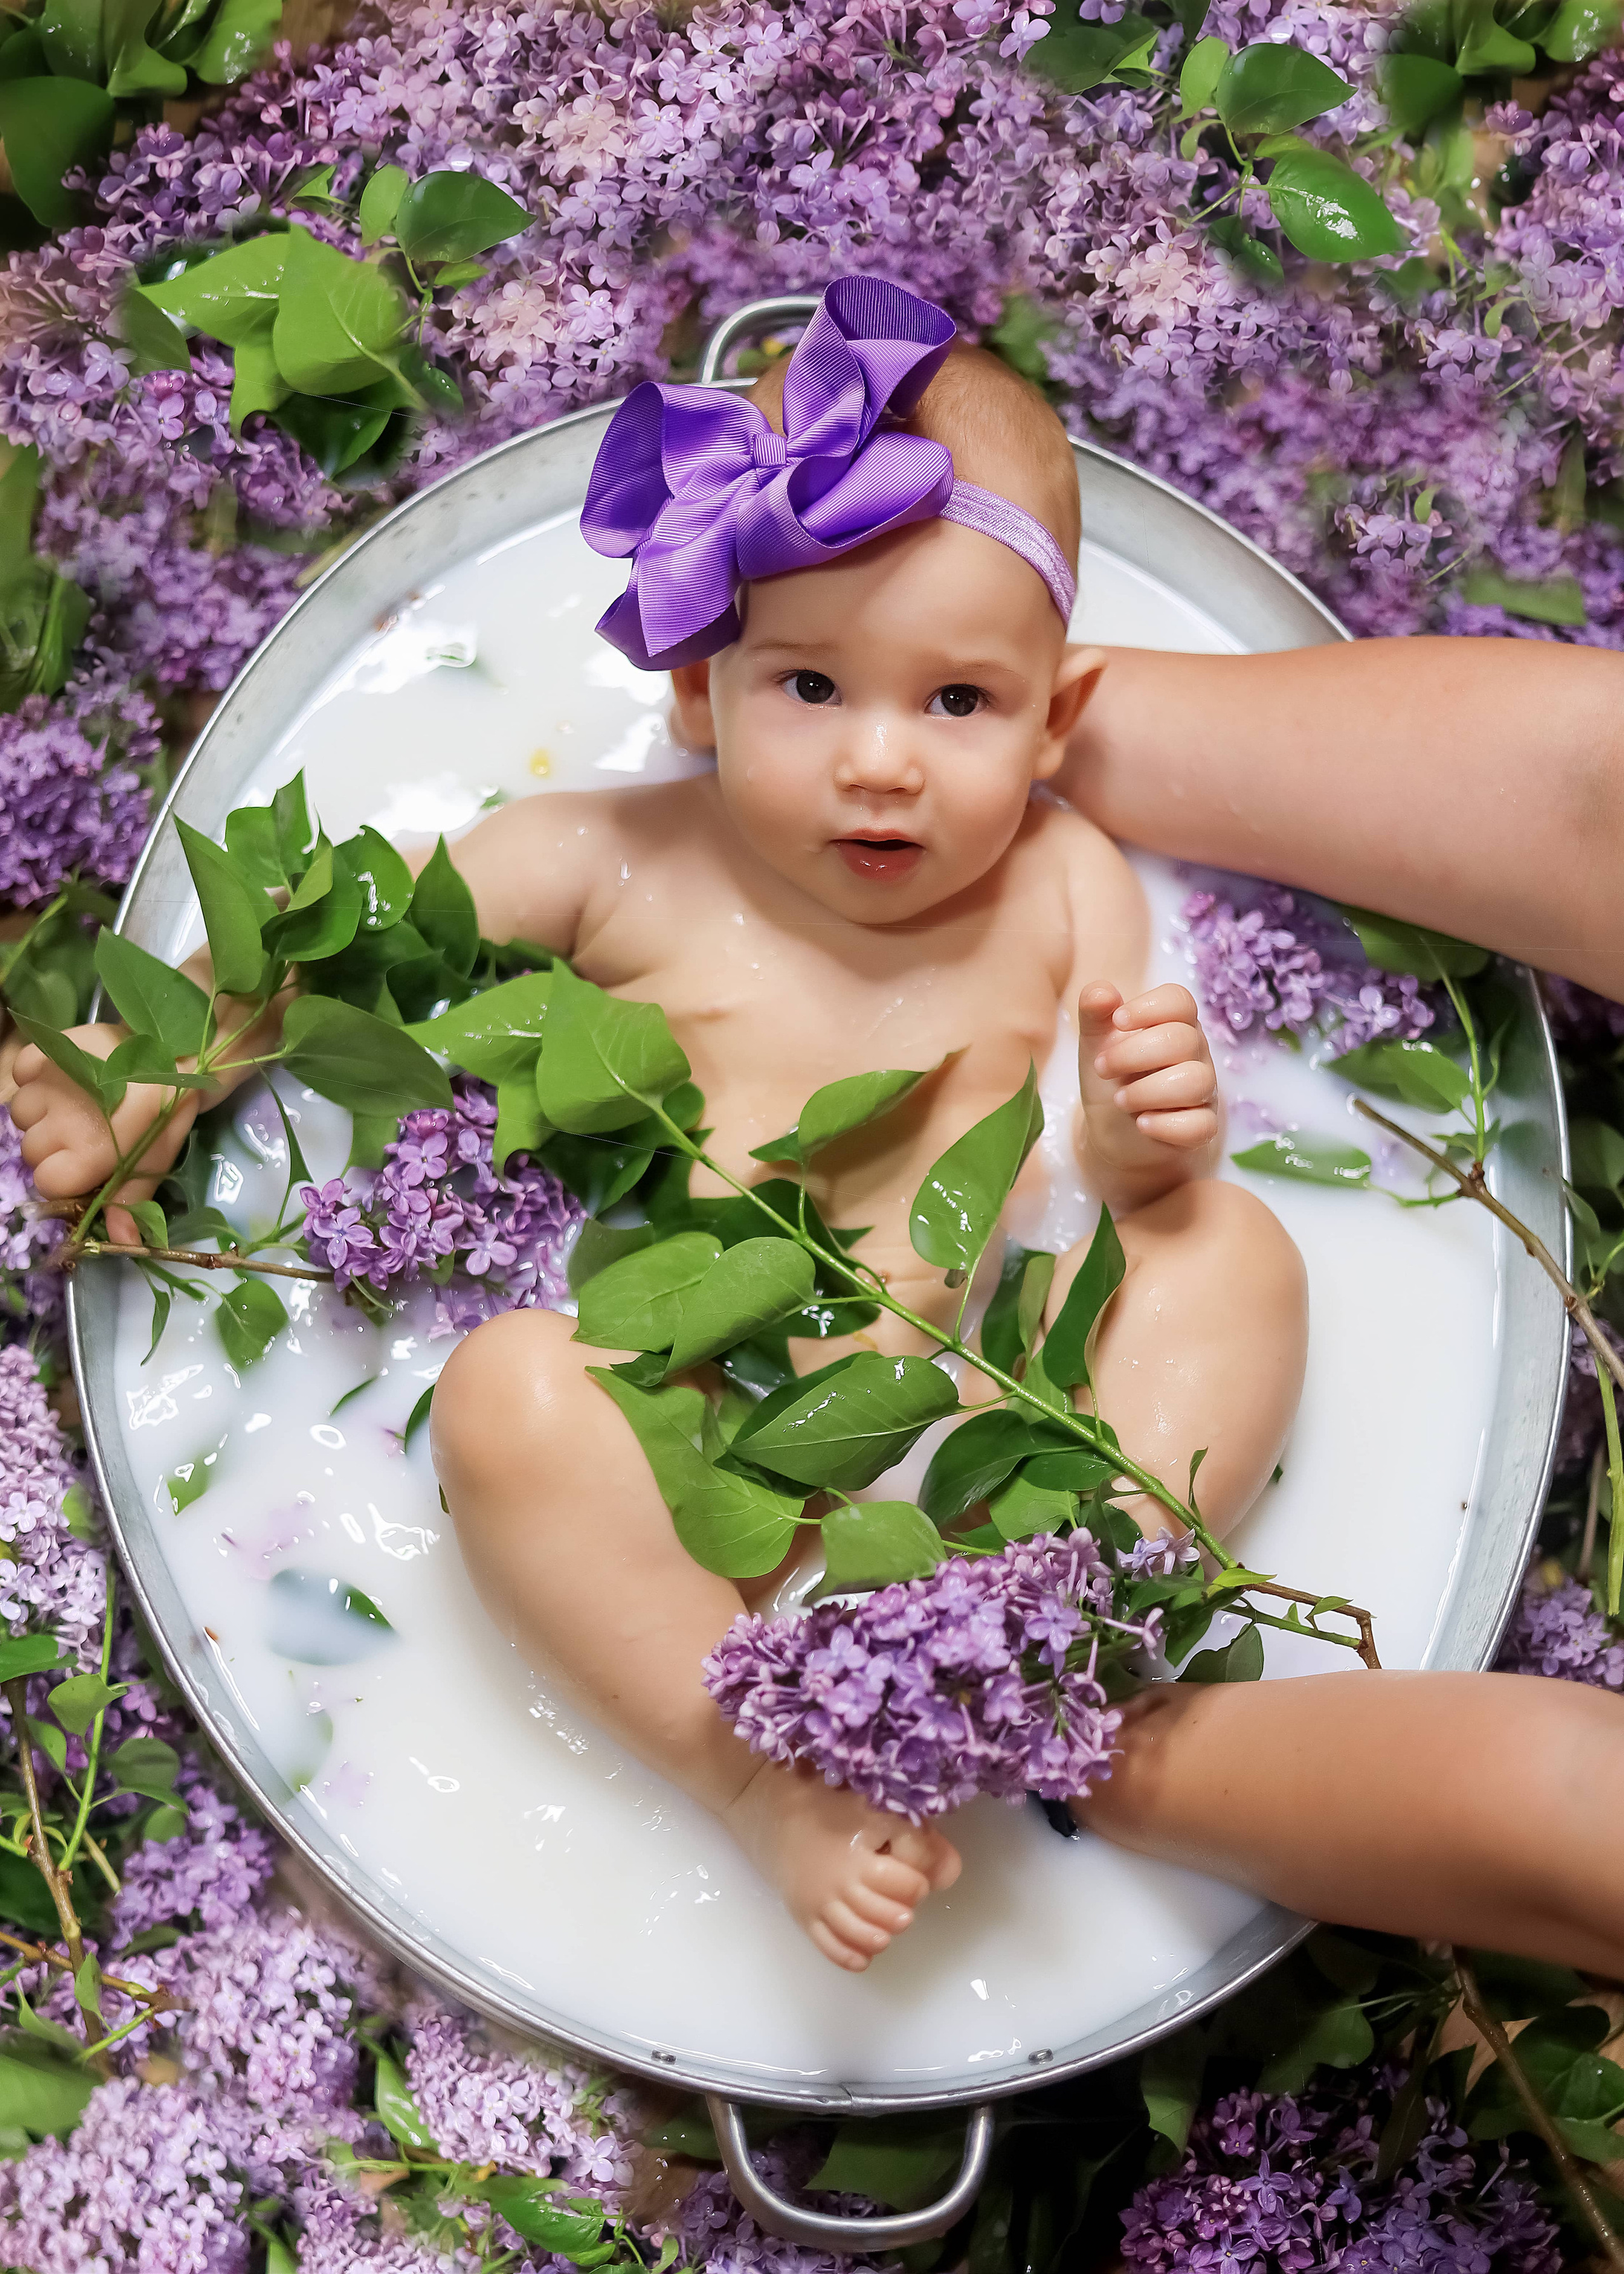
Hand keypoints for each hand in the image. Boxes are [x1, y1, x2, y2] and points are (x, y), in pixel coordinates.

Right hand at [7, 1024, 198, 1246]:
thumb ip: (130, 1201)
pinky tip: (61, 1079)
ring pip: (20, 1114)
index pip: (48, 1182)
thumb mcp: (156, 1160)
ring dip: (41, 1114)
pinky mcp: (49, 1050)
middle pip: (32, 1151)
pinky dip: (33, 1077)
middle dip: (53, 1148)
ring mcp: (50, 1084)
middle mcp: (61, 1120)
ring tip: (74, 1105)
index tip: (83, 1166)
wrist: (181, 1053)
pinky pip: (21, 1073)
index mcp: (89, 1152)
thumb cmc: (169, 1113)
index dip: (65, 1178)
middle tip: (83, 1133)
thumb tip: (123, 1244)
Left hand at [1077, 981, 1218, 1185]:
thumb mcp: (1095, 1042)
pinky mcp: (1202, 1127)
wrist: (1114, 1130)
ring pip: (1195, 1082)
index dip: (1149, 1007)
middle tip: (1102, 1069)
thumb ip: (1093, 1012)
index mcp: (1174, 1024)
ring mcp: (1204, 1091)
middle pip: (1182, 1040)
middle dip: (1133, 1055)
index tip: (1118, 1020)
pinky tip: (1141, 1123)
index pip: (1180, 1000)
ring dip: (1147, 1091)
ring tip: (1119, 1100)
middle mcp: (1195, 1053)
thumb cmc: (1112, 1078)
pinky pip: (1200, 1126)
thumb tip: (1102, 992)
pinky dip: (1166, 1125)